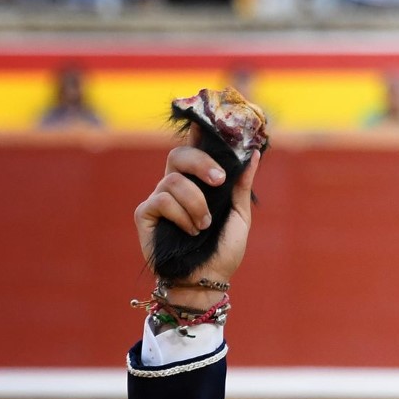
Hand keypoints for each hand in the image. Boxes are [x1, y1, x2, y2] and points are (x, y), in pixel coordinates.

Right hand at [133, 128, 259, 304]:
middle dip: (200, 163)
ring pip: (172, 180)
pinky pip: (161, 200)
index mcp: (198, 184)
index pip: (195, 150)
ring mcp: (158, 200)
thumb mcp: (239, 216)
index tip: (207, 117)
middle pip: (178, 155)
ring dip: (196, 204)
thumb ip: (242, 186)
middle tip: (218, 180)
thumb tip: (254, 154)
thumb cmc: (223, 252)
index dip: (198, 132)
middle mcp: (175, 187)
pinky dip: (181, 215)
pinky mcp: (145, 215)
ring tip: (204, 226)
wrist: (208, 281)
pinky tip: (190, 231)